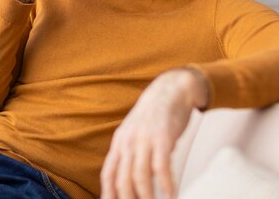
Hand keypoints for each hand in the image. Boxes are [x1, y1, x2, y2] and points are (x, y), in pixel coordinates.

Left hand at [100, 69, 208, 198]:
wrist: (170, 90)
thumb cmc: (154, 117)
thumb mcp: (134, 134)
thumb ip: (129, 155)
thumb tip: (129, 182)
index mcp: (119, 143)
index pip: (108, 175)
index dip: (109, 195)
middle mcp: (128, 142)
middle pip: (122, 180)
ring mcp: (144, 139)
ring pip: (140, 176)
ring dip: (147, 198)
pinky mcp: (162, 137)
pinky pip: (162, 167)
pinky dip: (166, 185)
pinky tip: (171, 196)